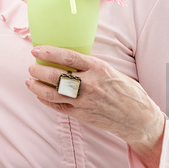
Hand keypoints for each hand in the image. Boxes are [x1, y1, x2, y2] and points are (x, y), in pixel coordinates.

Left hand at [26, 46, 164, 167]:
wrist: (138, 118)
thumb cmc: (127, 91)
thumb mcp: (110, 70)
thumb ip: (90, 66)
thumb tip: (68, 58)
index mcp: (98, 68)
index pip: (68, 57)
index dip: (49, 52)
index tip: (37, 50)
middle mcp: (90, 84)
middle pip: (56, 76)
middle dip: (39, 70)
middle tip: (32, 66)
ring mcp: (84, 101)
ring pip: (53, 94)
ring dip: (38, 87)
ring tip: (30, 81)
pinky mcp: (82, 115)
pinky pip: (58, 107)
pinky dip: (46, 101)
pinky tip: (40, 95)